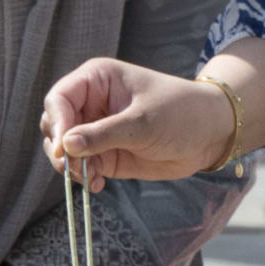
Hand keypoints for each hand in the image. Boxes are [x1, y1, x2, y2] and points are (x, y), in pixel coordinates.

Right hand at [42, 59, 239, 186]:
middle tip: (74, 169)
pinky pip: (82, 166)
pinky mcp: (105, 153)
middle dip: (59, 148)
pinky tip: (98, 185)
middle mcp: (91, 102)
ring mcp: (96, 129)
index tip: (64, 149)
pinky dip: (84, 177)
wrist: (210, 134)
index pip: (59, 98)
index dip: (57, 123)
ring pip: (64, 149)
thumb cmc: (180, 113)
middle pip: (55, 124)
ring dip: (70, 167)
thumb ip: (103, 135)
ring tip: (89, 178)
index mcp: (97, 80)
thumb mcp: (142, 122)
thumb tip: (66, 146)